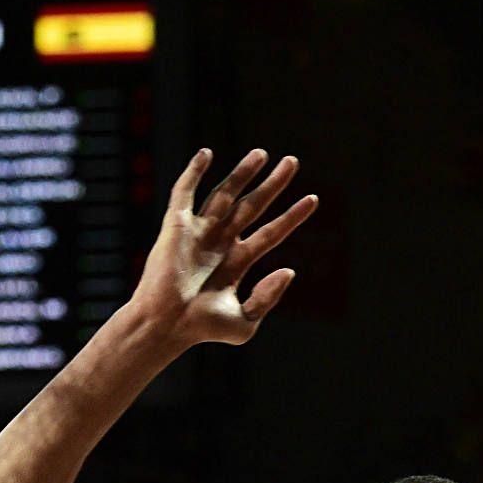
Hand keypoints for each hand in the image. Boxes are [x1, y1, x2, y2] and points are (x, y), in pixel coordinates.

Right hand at [130, 148, 317, 346]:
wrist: (168, 326)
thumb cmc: (203, 329)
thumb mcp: (246, 321)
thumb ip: (269, 297)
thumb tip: (289, 270)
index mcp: (238, 261)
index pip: (273, 232)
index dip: (293, 216)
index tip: (314, 199)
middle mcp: (221, 242)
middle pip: (254, 205)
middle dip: (273, 184)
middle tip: (292, 162)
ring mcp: (199, 232)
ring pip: (225, 194)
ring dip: (243, 173)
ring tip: (262, 153)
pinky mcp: (176, 226)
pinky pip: (185, 193)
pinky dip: (193, 173)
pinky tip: (206, 154)